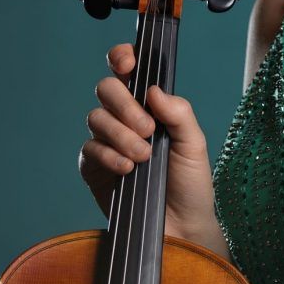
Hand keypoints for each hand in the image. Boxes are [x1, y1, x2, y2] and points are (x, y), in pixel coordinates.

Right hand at [79, 43, 217, 237]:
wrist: (182, 225)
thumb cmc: (191, 182)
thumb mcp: (194, 143)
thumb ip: (179, 113)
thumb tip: (154, 90)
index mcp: (150, 105)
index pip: (128, 70)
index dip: (122, 58)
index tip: (127, 63)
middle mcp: (125, 118)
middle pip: (106, 89)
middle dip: (124, 104)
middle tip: (148, 129)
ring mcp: (107, 141)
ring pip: (96, 118)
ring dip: (121, 135)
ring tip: (144, 156)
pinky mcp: (94, 168)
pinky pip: (89, 150)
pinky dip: (109, 156)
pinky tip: (128, 169)